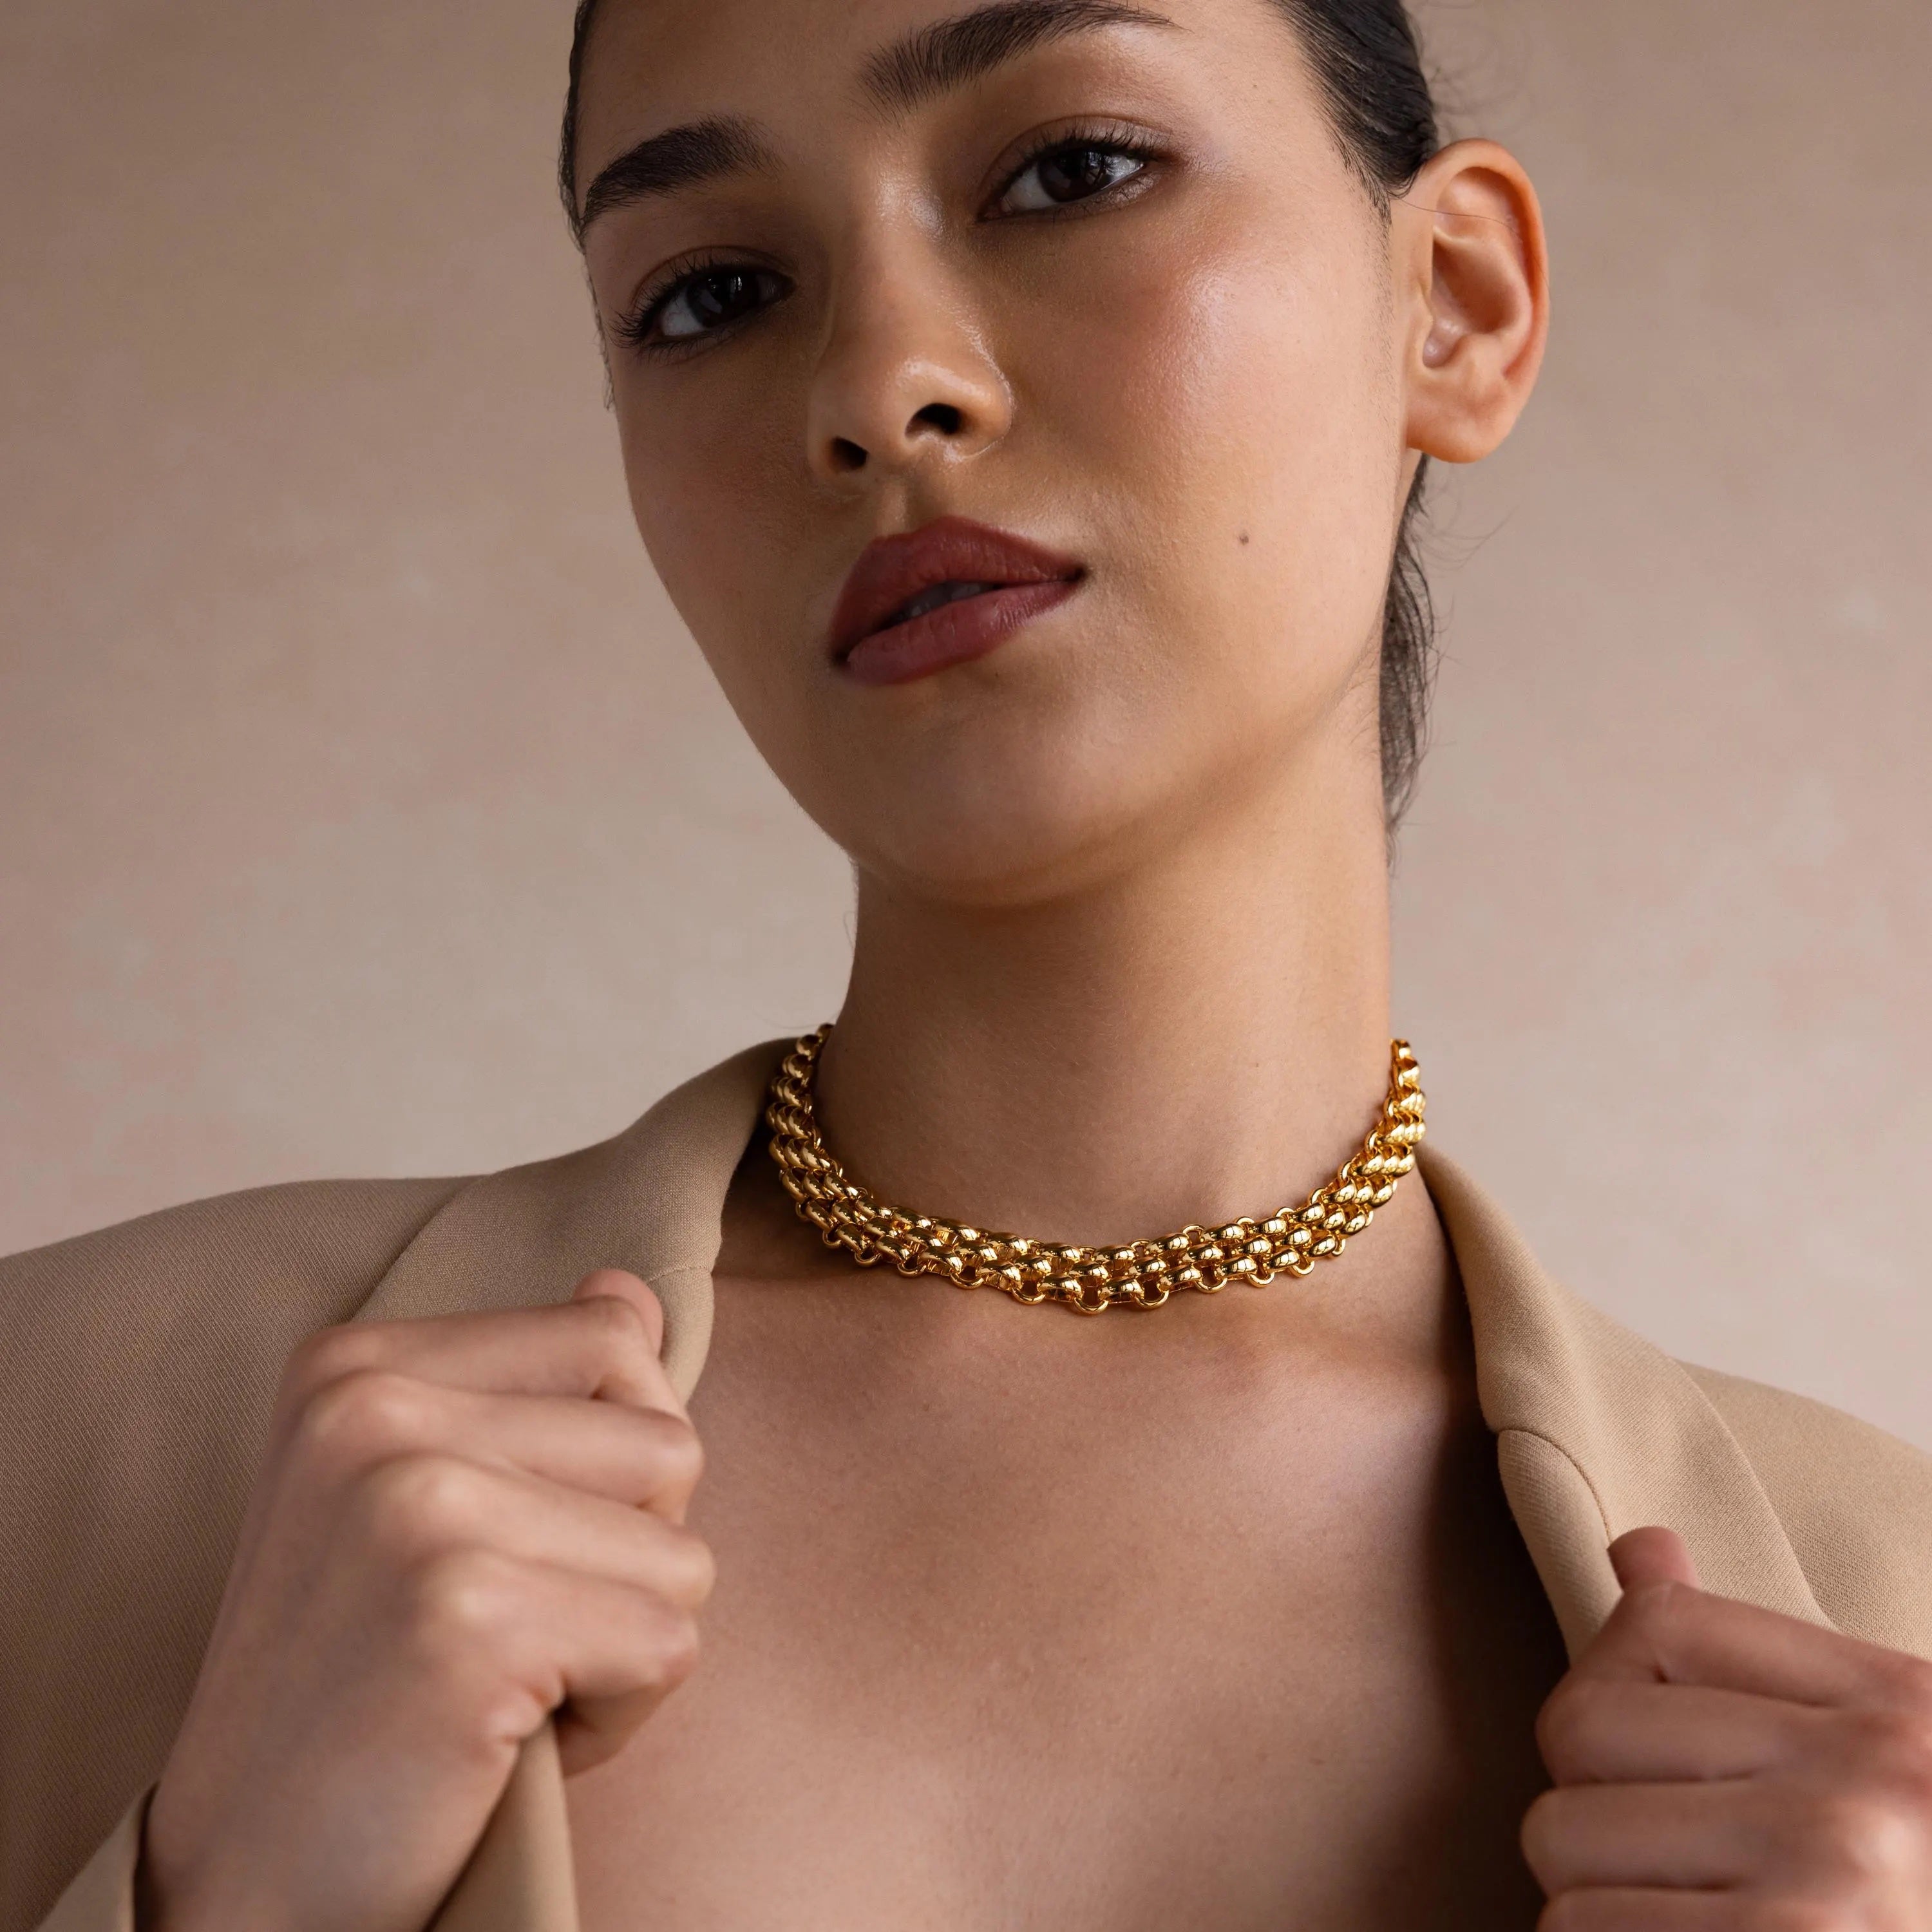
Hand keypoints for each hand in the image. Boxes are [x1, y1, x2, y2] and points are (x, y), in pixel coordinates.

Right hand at [141, 1270, 712, 1931]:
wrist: (239, 1880)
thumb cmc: (354, 1684)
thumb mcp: (415, 1495)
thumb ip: (529, 1382)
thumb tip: (628, 1289)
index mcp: (356, 1362)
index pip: (610, 1337)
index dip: (603, 1464)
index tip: (499, 1543)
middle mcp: (378, 1409)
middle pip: (665, 1440)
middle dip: (626, 1554)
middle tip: (502, 1629)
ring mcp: (421, 1505)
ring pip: (683, 1548)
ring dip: (622, 1638)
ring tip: (501, 1681)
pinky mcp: (470, 1617)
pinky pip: (670, 1643)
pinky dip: (619, 1715)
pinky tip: (506, 1739)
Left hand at [1524, 1525, 1931, 1927]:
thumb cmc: (1908, 1884)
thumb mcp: (1881, 1764)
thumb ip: (1746, 1667)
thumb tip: (1638, 1550)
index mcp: (1897, 1711)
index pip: (1654, 1626)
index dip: (1625, 1697)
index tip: (1671, 1766)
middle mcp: (1866, 1781)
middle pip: (1579, 1727)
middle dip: (1595, 1805)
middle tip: (1681, 1868)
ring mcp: (1830, 1878)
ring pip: (1561, 1843)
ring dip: (1600, 1902)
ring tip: (1700, 1924)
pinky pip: (1582, 1930)